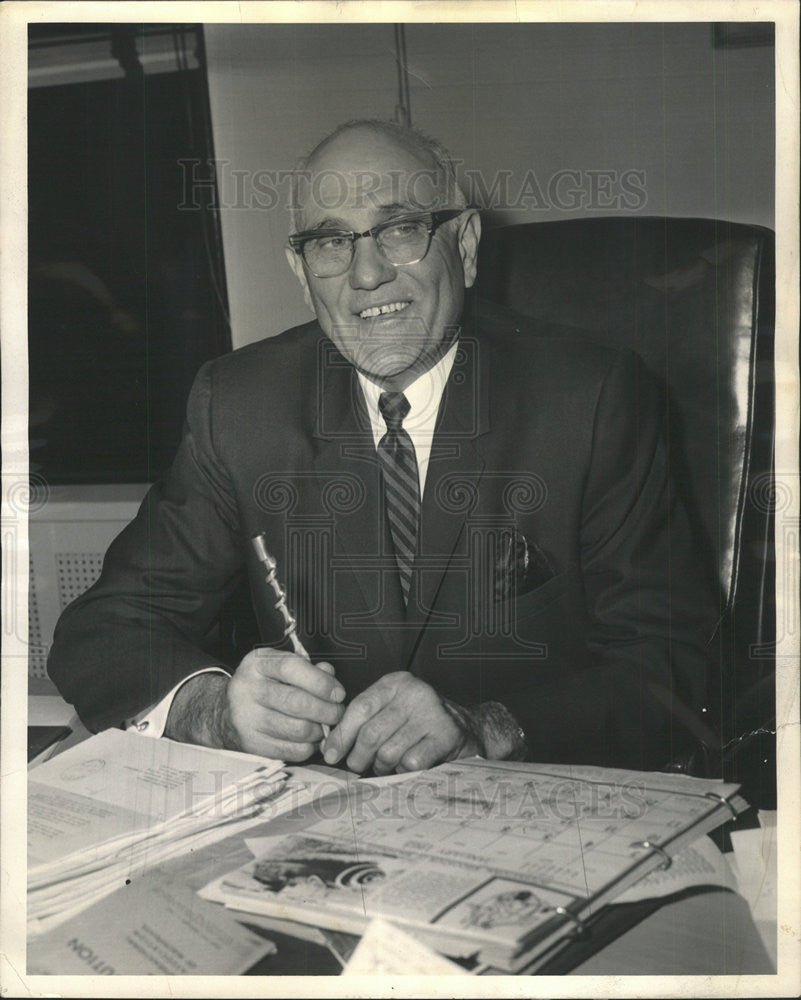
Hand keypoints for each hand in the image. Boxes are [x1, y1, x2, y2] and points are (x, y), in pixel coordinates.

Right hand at [166, 649, 344, 760]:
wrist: (226, 713)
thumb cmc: (264, 686)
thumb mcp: (280, 668)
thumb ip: (307, 669)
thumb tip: (330, 674)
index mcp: (257, 664)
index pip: (292, 668)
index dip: (321, 682)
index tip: (339, 693)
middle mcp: (247, 689)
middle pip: (297, 702)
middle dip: (327, 711)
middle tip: (338, 713)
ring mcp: (246, 719)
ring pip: (297, 729)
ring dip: (319, 731)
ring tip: (323, 727)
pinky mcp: (250, 744)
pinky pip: (291, 751)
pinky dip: (308, 748)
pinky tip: (308, 740)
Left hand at [322, 672, 481, 774]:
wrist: (467, 728)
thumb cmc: (419, 722)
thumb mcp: (391, 708)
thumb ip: (363, 719)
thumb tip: (328, 743)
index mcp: (396, 683)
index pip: (360, 708)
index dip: (341, 734)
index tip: (331, 754)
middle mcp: (415, 693)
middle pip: (371, 733)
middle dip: (358, 756)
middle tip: (356, 766)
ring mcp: (432, 713)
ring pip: (388, 752)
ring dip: (381, 766)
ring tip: (384, 766)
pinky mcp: (446, 736)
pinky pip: (410, 762)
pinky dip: (403, 771)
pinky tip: (406, 767)